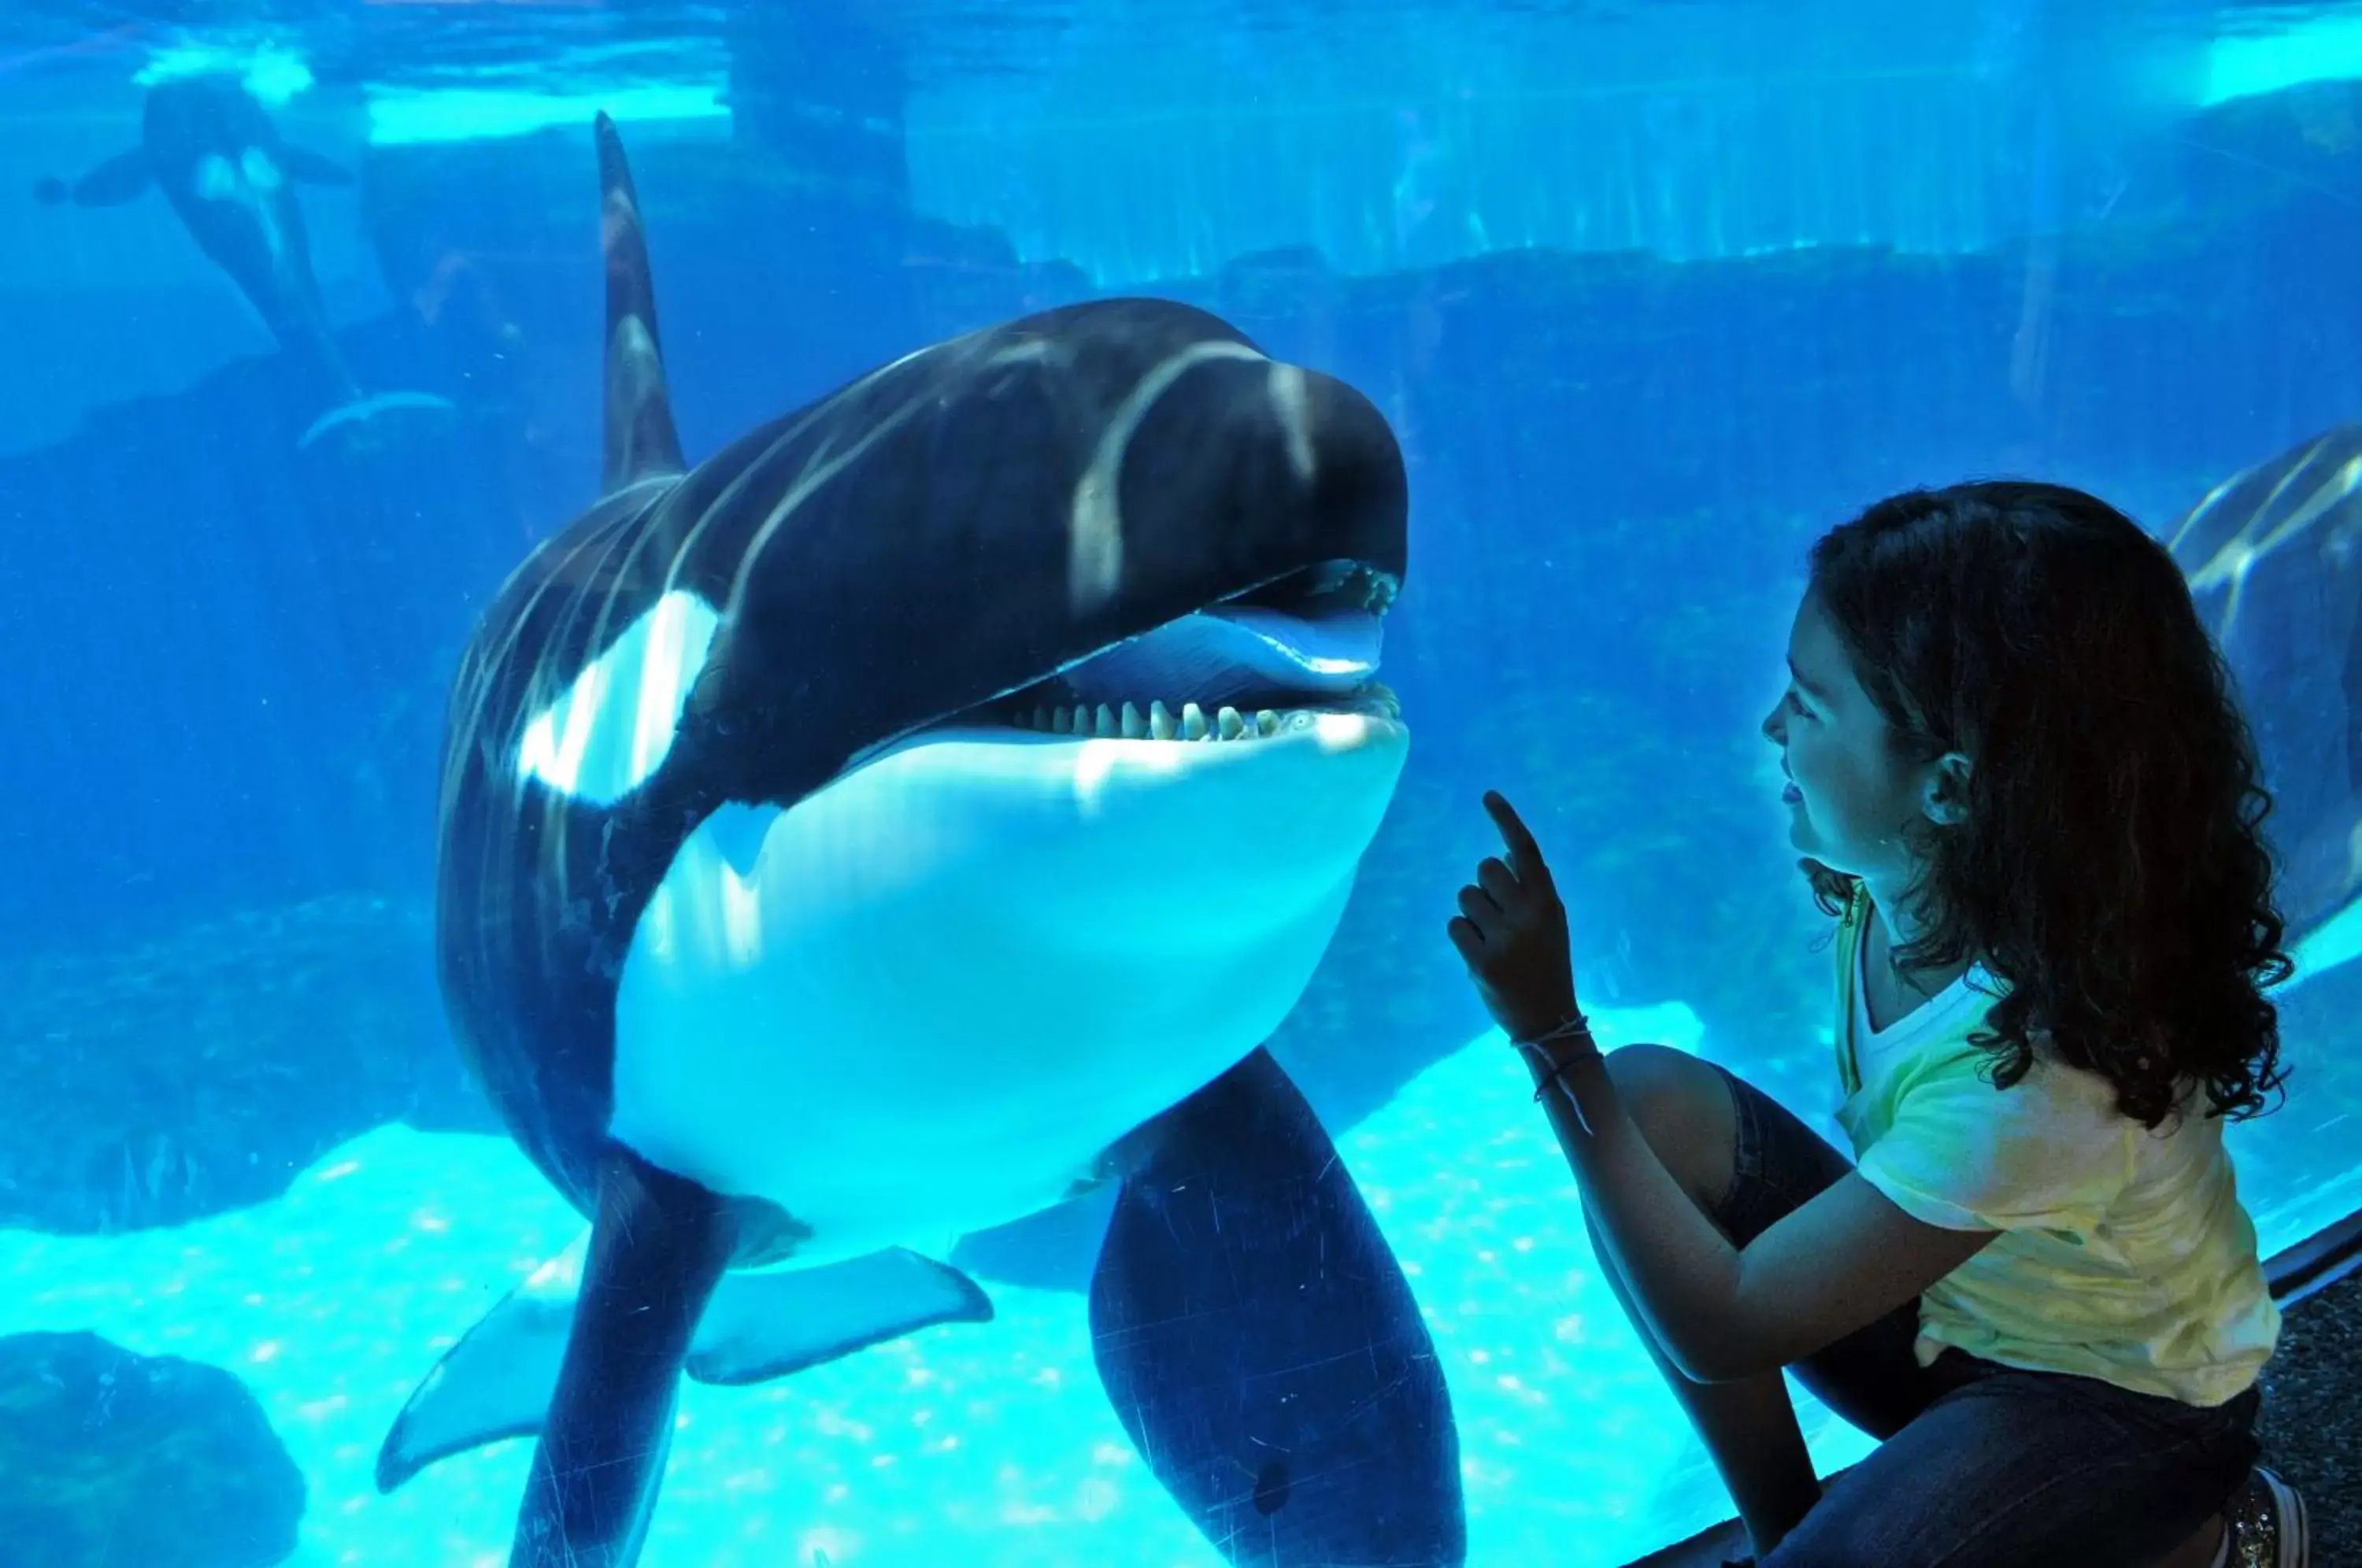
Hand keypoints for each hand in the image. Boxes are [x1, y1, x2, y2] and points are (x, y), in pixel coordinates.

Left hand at [1447, 790, 1585, 1044]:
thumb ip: (1530, 890)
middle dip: (1485, 887)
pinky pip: (1455, 926)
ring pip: (1465, 897)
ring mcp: (1504, 939)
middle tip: (1499, 917)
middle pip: (1485, 869)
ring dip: (1473, 914)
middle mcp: (1529, 915)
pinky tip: (1481, 956)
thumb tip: (1507, 853)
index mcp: (1548, 902)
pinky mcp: (1481, 961)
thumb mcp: (1551, 923)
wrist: (1548, 1020)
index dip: (1506, 820)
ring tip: (1492, 940)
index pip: (1526, 850)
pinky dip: (1463, 937)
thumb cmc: (1546, 964)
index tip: (1487, 795)